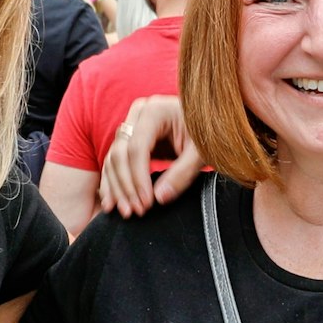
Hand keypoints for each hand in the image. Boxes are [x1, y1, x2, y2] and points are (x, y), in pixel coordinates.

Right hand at [97, 96, 201, 216]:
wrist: (210, 122)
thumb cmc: (208, 133)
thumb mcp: (200, 152)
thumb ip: (182, 173)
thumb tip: (159, 197)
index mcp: (155, 111)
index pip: (136, 148)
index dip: (138, 178)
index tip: (146, 203)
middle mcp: (138, 114)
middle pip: (120, 153)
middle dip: (126, 186)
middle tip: (136, 211)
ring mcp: (131, 124)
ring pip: (113, 159)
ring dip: (116, 188)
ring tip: (125, 211)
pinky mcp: (130, 138)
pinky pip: (114, 161)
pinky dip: (112, 183)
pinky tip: (112, 203)